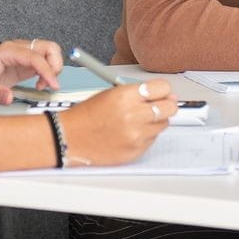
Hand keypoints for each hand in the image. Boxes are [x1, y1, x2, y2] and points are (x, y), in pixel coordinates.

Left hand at [0, 39, 62, 103]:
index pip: (36, 57)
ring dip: (52, 68)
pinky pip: (42, 64)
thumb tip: (9, 98)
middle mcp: (17, 50)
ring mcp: (21, 57)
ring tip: (43, 85)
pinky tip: (39, 85)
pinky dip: (47, 73)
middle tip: (50, 82)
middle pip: (48, 48)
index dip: (47, 70)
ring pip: (48, 54)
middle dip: (55, 64)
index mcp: (8, 51)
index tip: (52, 84)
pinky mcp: (22, 66)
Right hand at [58, 79, 177, 165]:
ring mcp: (136, 135)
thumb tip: (164, 93)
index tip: (162, 92)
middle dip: (166, 105)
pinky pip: (152, 140)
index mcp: (126, 96)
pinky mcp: (135, 150)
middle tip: (159, 105)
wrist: (69, 138)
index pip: (162, 88)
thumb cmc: (87, 115)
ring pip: (163, 124)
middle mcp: (133, 115)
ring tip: (137, 120)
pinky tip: (130, 132)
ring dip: (154, 121)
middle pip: (169, 107)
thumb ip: (138, 92)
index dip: (163, 90)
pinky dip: (145, 135)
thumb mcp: (111, 93)